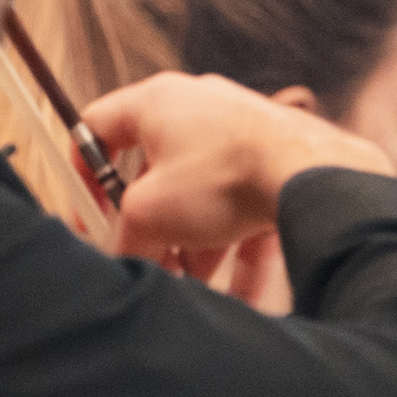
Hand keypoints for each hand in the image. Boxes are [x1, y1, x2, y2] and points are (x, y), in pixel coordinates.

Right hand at [81, 72, 393, 280]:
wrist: (312, 176)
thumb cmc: (226, 175)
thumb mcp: (151, 215)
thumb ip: (125, 236)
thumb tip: (126, 255)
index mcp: (157, 102)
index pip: (98, 126)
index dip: (84, 171)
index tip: (90, 211)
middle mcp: (199, 107)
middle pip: (156, 173)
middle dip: (152, 226)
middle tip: (148, 259)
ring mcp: (241, 130)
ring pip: (203, 195)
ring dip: (194, 244)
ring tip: (192, 286)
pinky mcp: (276, 157)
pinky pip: (245, 205)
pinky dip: (237, 245)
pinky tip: (238, 293)